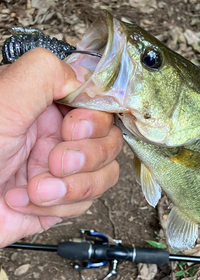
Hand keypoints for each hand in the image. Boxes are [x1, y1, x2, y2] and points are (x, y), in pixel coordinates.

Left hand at [0, 48, 122, 246]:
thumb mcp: (3, 101)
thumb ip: (44, 73)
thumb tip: (83, 77)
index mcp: (46, 107)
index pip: (98, 106)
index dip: (94, 121)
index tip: (71, 129)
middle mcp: (57, 136)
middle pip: (109, 141)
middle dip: (85, 157)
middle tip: (53, 162)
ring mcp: (61, 171)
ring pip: (105, 175)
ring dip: (71, 187)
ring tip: (35, 189)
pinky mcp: (60, 202)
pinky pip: (85, 203)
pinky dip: (56, 206)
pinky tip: (24, 201)